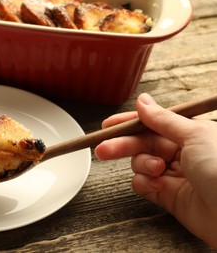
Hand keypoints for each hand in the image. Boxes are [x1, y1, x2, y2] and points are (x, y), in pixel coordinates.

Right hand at [95, 93, 216, 247]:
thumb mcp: (194, 134)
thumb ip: (162, 119)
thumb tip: (142, 101)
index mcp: (190, 133)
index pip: (153, 123)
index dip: (130, 122)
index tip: (108, 124)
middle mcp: (182, 152)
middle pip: (143, 143)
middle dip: (122, 144)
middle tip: (102, 149)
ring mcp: (174, 174)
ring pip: (141, 163)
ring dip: (141, 164)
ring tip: (155, 169)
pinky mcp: (168, 196)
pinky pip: (144, 185)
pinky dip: (145, 183)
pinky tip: (157, 185)